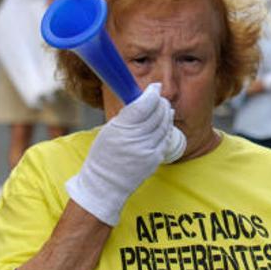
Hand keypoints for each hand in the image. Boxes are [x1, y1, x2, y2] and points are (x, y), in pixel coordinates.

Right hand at [66, 83, 173, 225]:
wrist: (105, 183)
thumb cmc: (104, 153)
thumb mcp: (109, 129)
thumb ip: (128, 115)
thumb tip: (146, 100)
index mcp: (121, 129)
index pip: (143, 105)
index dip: (152, 94)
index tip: (155, 87)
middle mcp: (137, 139)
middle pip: (157, 113)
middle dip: (161, 102)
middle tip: (160, 97)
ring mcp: (148, 150)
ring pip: (164, 125)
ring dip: (166, 113)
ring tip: (165, 107)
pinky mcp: (156, 159)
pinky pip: (166, 138)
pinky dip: (166, 128)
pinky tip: (165, 123)